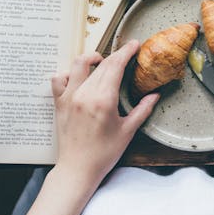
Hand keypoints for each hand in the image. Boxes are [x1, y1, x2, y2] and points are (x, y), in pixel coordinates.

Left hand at [51, 40, 158, 193]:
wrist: (77, 169)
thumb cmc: (103, 154)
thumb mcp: (128, 131)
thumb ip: (142, 110)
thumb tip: (154, 95)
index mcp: (103, 100)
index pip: (115, 65)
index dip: (126, 52)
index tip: (134, 45)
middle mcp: (84, 95)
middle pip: (101, 64)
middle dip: (116, 55)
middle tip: (126, 53)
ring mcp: (69, 98)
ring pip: (79, 65)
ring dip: (92, 58)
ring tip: (101, 61)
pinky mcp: (59, 103)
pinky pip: (59, 79)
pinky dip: (68, 73)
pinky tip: (78, 77)